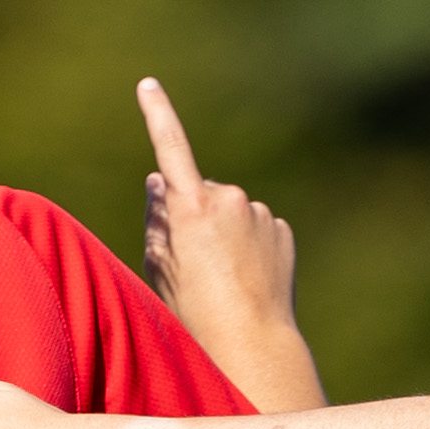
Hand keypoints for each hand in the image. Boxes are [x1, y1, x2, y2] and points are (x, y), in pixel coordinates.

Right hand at [136, 78, 300, 348]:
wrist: (252, 342)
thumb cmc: (194, 312)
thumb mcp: (160, 266)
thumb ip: (157, 217)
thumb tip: (159, 181)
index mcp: (191, 207)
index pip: (170, 148)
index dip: (157, 114)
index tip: (148, 86)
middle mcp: (229, 199)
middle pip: (201, 195)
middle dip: (194, 217)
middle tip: (193, 267)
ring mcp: (260, 213)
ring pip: (231, 214)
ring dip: (224, 235)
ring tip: (222, 280)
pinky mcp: (281, 229)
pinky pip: (256, 230)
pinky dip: (249, 247)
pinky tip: (246, 279)